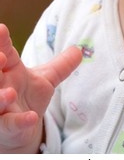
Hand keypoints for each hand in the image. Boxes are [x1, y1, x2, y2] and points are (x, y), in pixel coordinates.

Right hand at [0, 24, 81, 152]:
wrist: (18, 130)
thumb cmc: (26, 98)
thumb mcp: (46, 79)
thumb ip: (62, 65)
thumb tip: (80, 50)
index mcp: (10, 69)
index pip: (4, 51)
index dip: (1, 41)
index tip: (2, 29)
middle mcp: (0, 86)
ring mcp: (0, 108)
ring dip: (0, 98)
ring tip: (11, 93)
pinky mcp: (4, 128)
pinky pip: (9, 125)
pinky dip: (19, 122)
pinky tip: (32, 117)